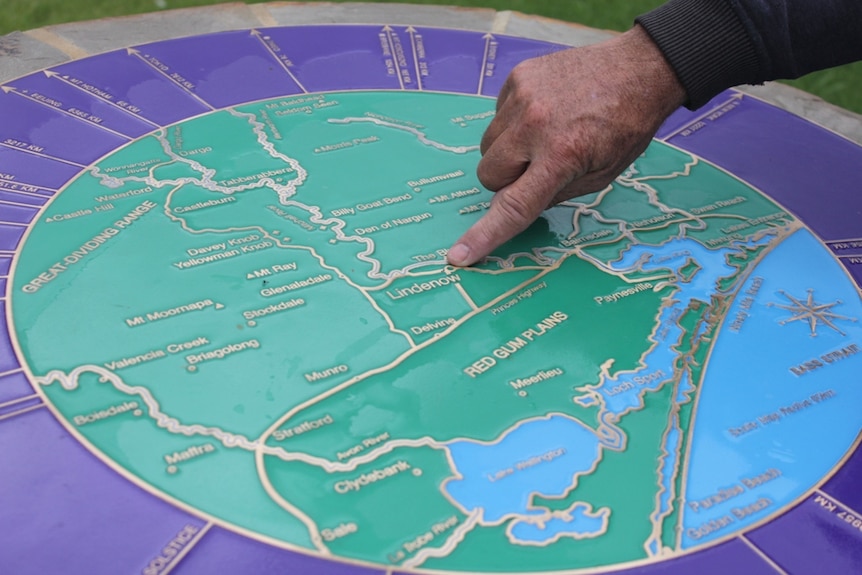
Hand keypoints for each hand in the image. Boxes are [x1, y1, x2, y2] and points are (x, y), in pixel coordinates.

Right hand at [447, 25, 685, 265]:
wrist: (639, 68)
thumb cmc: (625, 128)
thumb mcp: (600, 176)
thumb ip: (554, 195)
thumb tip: (513, 206)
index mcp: (562, 155)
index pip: (513, 206)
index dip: (484, 235)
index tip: (459, 254)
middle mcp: (535, 124)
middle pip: (489, 175)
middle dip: (507, 180)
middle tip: (539, 168)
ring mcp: (523, 96)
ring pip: (488, 146)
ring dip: (508, 152)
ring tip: (545, 136)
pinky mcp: (518, 77)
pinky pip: (497, 116)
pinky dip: (514, 123)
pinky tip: (545, 113)